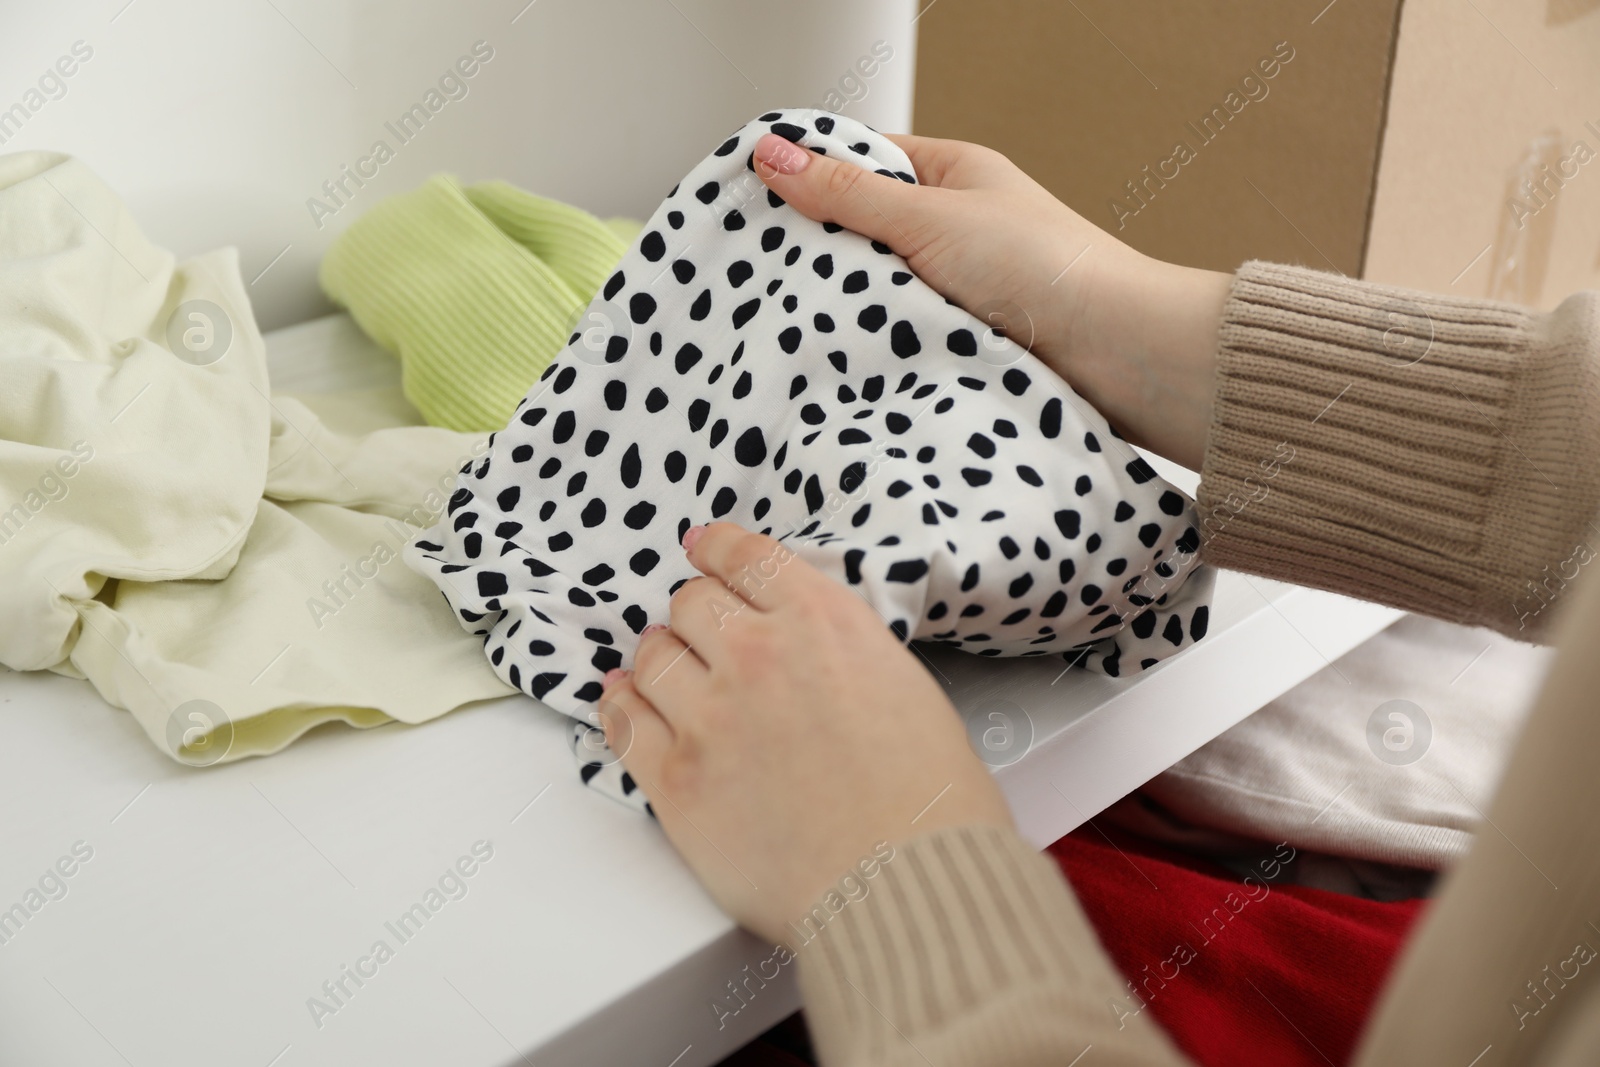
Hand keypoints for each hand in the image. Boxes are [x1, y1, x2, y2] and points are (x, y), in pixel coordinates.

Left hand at [597, 523, 1013, 946]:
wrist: (906, 887)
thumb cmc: (929, 806)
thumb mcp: (906, 687)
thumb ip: (844, 655)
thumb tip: (811, 661)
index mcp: (823, 622)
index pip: (746, 558)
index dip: (717, 551)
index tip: (705, 550)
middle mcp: (758, 656)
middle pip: (692, 605)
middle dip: (697, 616)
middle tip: (702, 634)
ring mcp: (709, 718)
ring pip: (652, 657)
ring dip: (660, 660)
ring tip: (668, 674)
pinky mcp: (675, 782)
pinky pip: (623, 722)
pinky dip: (622, 707)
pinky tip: (626, 704)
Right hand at [751, 131, 1232, 471]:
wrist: (1117, 354)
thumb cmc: (1046, 267)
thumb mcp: (929, 216)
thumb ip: (848, 193)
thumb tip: (777, 155)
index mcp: (954, 175)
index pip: (863, 161)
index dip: (809, 174)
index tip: (752, 194)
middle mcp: (956, 227)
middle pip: (864, 229)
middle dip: (821, 249)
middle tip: (760, 267)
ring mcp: (958, 286)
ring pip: (878, 288)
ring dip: (850, 304)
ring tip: (795, 316)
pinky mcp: (961, 340)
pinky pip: (900, 335)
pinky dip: (876, 344)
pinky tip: (842, 354)